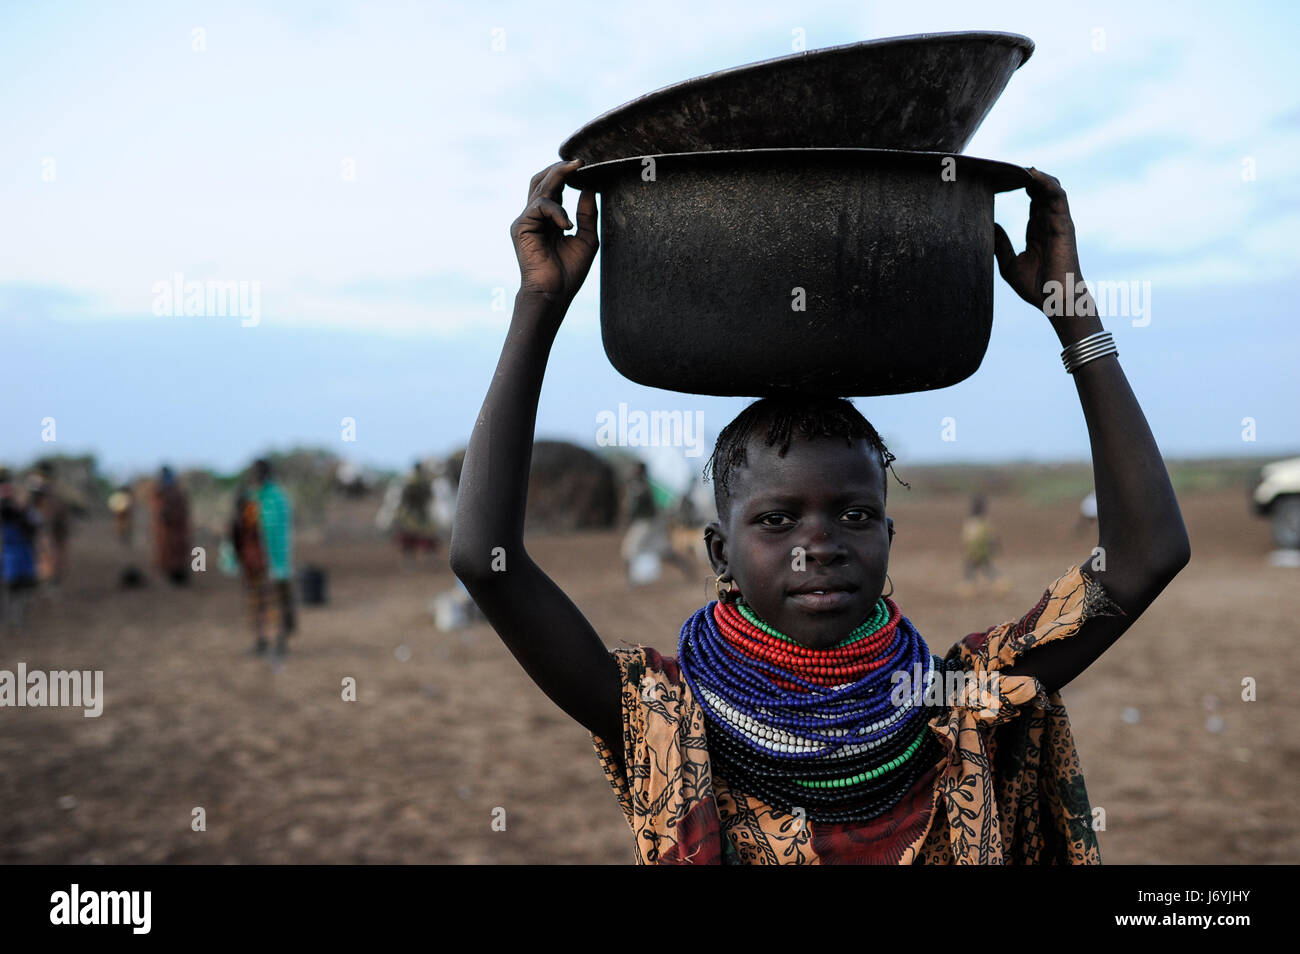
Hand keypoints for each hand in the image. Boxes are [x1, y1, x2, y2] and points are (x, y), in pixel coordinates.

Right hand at [510, 159, 598, 307]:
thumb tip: (590, 189)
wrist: (554, 293)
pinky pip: (539, 206)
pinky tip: (567, 225)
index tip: (585, 166)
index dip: (567, 175)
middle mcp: (535, 217)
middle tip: (580, 162)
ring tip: (577, 169)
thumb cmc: (569, 272)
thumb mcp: (586, 239)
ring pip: (539, 187)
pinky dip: (556, 211)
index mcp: (549, 220)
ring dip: (558, 175)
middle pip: (542, 180)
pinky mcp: (521, 227)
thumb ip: (587, 214)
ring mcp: (526, 220)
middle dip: (560, 168)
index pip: (555, 188)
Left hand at [993, 168, 1084, 312]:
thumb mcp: (1010, 264)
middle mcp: (1049, 223)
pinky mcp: (1064, 224)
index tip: (1003, 175)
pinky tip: (1032, 174)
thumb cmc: (1035, 287)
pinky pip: (1058, 197)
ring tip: (1020, 165)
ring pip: (1051, 189)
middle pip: (1040, 190)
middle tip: (1008, 165)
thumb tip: (989, 227)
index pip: (1032, 200)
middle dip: (1027, 176)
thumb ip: (1001, 245)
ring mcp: (1058, 222)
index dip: (1020, 185)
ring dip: (1037, 176)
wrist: (1054, 300)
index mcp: (1037, 230)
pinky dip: (1046, 183)